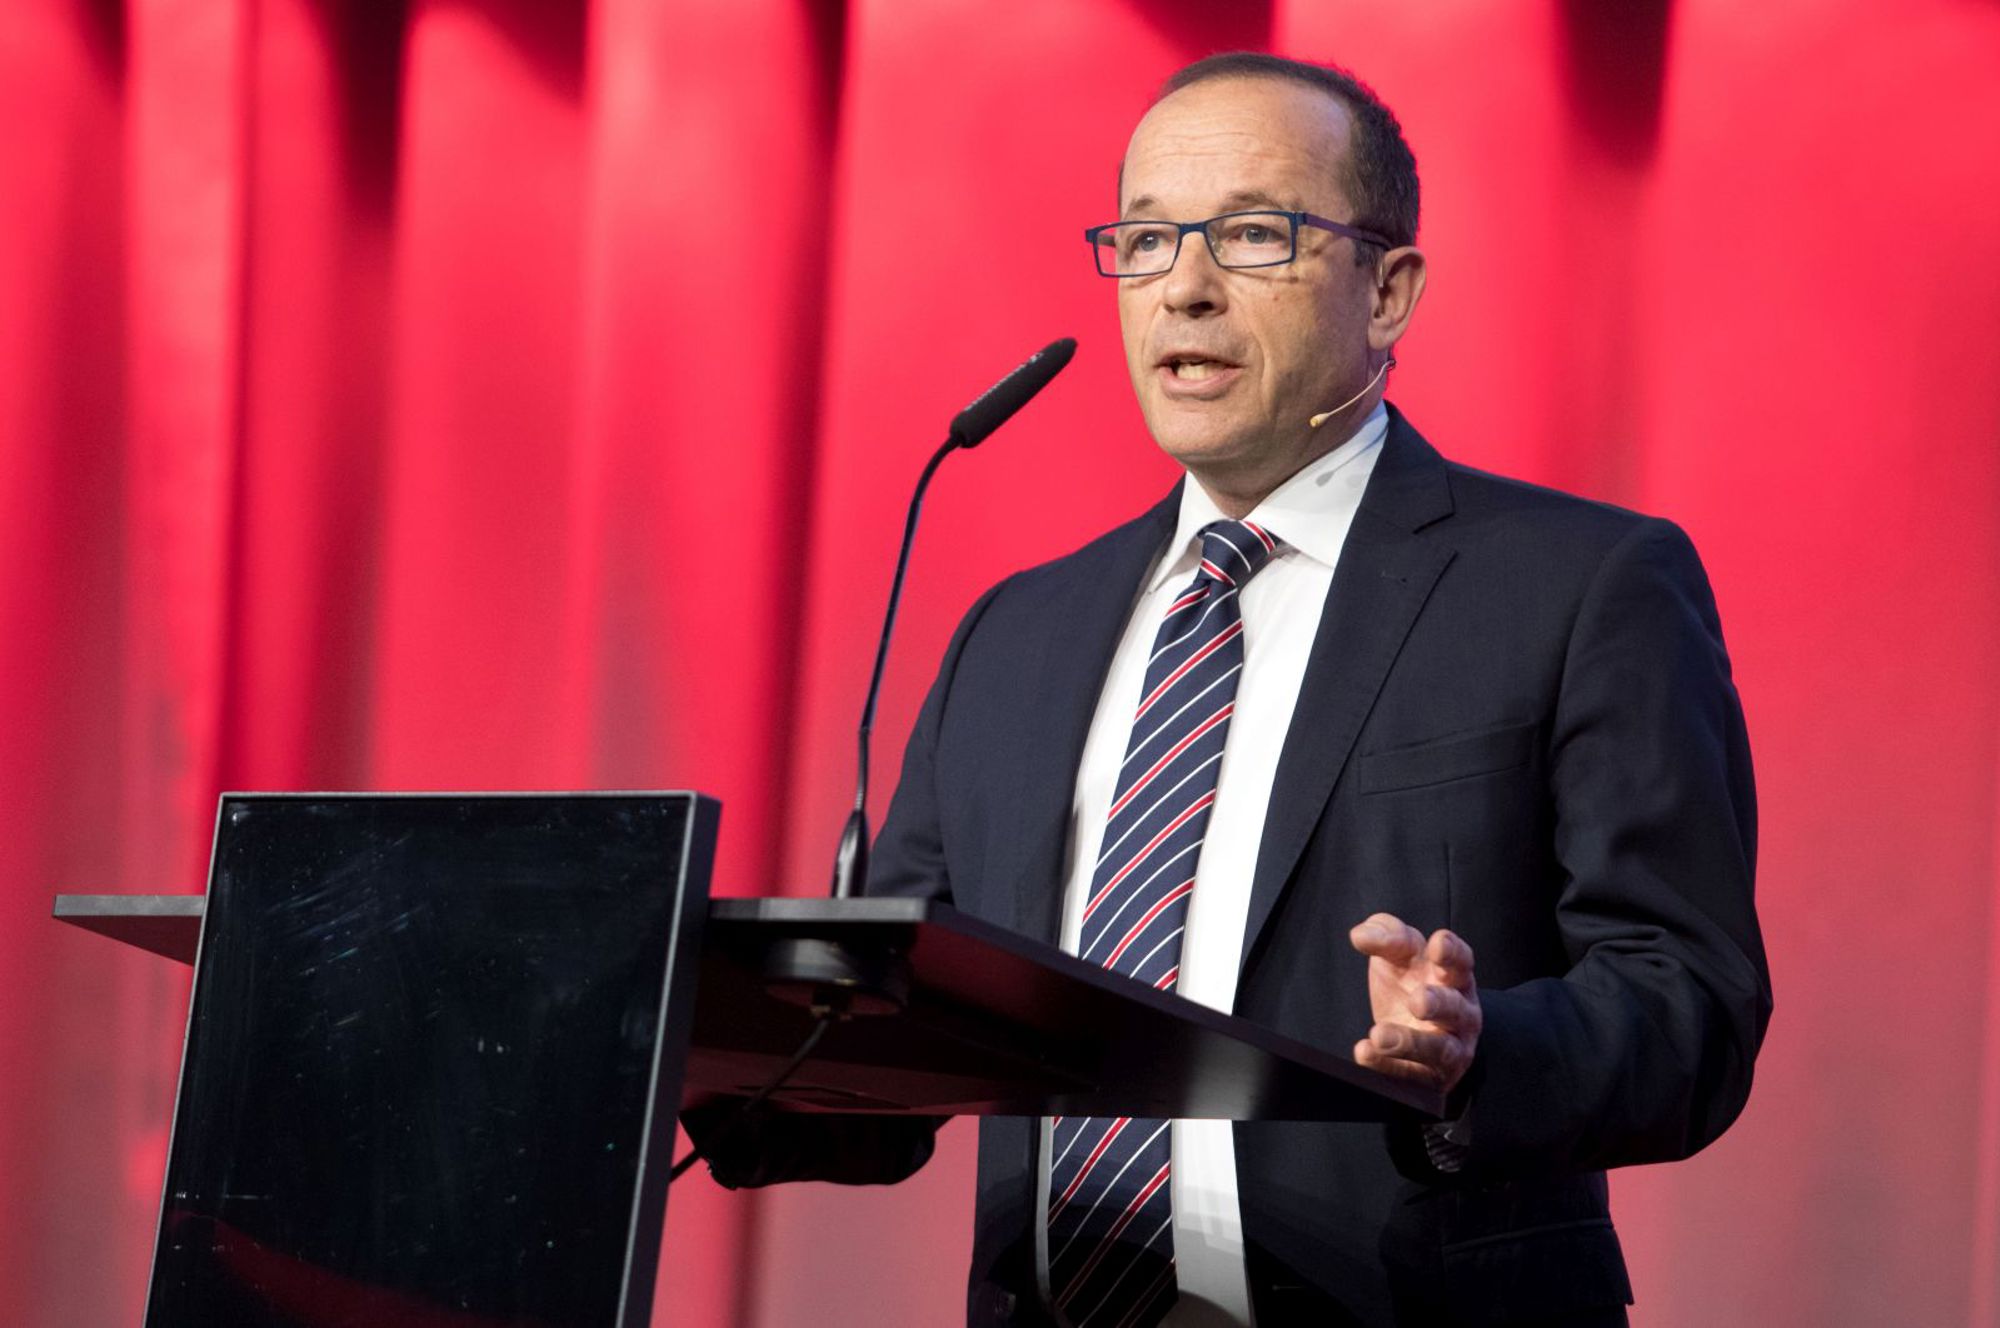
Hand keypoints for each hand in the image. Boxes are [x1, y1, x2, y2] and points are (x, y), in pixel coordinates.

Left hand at [1348, 912, 1480, 1095]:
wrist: (1423, 1038)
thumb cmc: (1411, 984)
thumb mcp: (1402, 955)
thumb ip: (1387, 935)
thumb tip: (1361, 933)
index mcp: (1454, 977)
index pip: (1460, 962)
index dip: (1452, 953)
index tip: (1438, 944)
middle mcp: (1460, 1013)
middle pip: (1456, 1008)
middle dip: (1440, 1003)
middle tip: (1418, 1000)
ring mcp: (1450, 1048)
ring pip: (1439, 1049)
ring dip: (1410, 1042)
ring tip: (1379, 1035)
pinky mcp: (1431, 1077)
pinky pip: (1412, 1075)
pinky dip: (1387, 1066)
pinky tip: (1365, 1052)